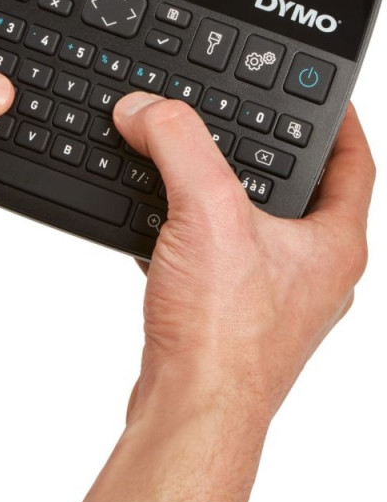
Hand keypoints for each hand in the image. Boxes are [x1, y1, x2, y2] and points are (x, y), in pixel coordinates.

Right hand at [81, 94, 373, 501]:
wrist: (188, 408)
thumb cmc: (223, 336)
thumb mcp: (207, 213)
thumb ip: (178, 144)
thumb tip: (147, 109)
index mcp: (331, 243)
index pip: (354, 160)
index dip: (338, 119)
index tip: (314, 93)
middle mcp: (309, 270)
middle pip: (299, 191)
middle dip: (267, 155)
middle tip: (242, 125)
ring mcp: (270, 296)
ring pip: (252, 226)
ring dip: (221, 195)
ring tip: (193, 167)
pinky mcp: (228, 313)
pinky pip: (214, 256)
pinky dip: (189, 233)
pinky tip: (159, 225)